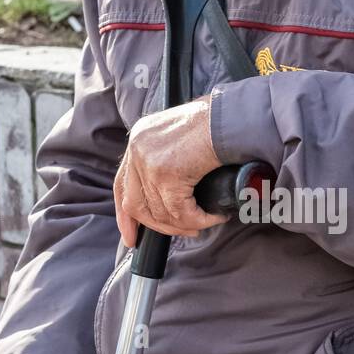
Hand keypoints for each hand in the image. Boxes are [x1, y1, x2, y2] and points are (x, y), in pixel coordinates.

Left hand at [114, 94, 227, 243]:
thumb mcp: (179, 138)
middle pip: (135, 204)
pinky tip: (213, 216)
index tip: (131, 237)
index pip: (122, 185)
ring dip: (185, 223)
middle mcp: (137, 148)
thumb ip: (166, 160)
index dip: (125, 216)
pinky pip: (180, 211)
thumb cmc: (216, 124)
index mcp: (138, 138)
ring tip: (205, 221)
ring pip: (160, 212)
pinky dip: (198, 220)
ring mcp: (149, 161)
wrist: (231, 116)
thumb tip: (168, 199)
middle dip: (158, 226)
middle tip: (185, 231)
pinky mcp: (167, 173)